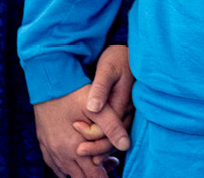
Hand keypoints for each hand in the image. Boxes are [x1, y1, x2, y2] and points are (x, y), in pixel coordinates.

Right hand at [35, 86, 111, 177]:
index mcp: (75, 148)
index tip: (112, 166)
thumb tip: (126, 145)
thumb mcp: (98, 108)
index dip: (104, 175)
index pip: (92, 175)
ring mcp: (50, 150)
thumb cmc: (75, 93)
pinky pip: (54, 165)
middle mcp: (61, 153)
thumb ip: (112, 127)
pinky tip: (75, 157)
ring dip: (80, 171)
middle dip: (95, 174)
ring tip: (95, 160)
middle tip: (109, 162)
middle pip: (80, 177)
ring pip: (66, 173)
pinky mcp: (44, 144)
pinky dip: (65, 167)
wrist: (48, 82)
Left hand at [70, 44, 133, 161]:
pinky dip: (105, 139)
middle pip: (114, 138)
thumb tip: (92, 108)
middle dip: (97, 147)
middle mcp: (128, 110)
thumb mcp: (107, 69)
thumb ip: (100, 89)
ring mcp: (128, 112)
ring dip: (101, 146)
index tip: (75, 126)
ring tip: (83, 150)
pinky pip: (116, 131)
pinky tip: (93, 142)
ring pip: (116, 137)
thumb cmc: (116, 58)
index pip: (108, 127)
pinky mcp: (124, 111)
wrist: (127, 52)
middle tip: (78, 151)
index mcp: (123, 101)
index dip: (91, 132)